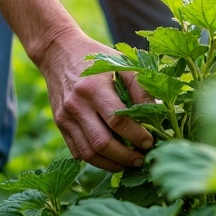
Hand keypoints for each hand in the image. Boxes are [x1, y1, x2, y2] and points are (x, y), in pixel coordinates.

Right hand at [34, 27, 153, 171]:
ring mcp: (65, 117)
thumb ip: (140, 87)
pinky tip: (110, 158)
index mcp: (93, 88)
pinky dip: (95, 160)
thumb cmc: (96, 57)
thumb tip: (157, 113)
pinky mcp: (60, 124)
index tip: (150, 142)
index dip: (136, 135)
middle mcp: (76, 105)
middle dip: (125, 156)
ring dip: (111, 164)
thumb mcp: (121, 63)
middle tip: (142, 158)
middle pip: (102, 143)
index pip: (118, 121)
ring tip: (128, 163)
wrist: (58, 52)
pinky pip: (77, 151)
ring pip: (88, 153)